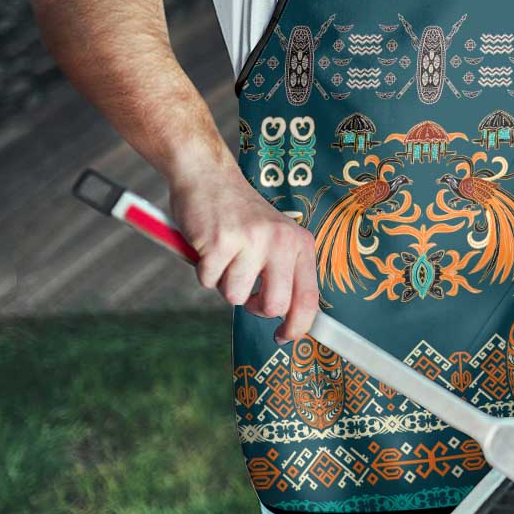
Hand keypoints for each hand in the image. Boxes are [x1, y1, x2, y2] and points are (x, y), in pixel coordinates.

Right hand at [169, 164, 318, 343]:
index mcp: (300, 243)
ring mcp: (251, 241)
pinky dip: (203, 271)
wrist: (208, 176)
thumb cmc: (240, 215)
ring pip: (235, 296)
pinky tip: (208, 246)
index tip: (284, 337)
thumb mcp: (276, 237)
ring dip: (224, 283)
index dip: (298, 327)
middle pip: (275, 306)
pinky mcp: (220, 242)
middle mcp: (281, 241)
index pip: (309, 297)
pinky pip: (208, 281)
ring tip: (224, 255)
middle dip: (255, 307)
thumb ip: (284, 272)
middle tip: (245, 290)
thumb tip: (288, 319)